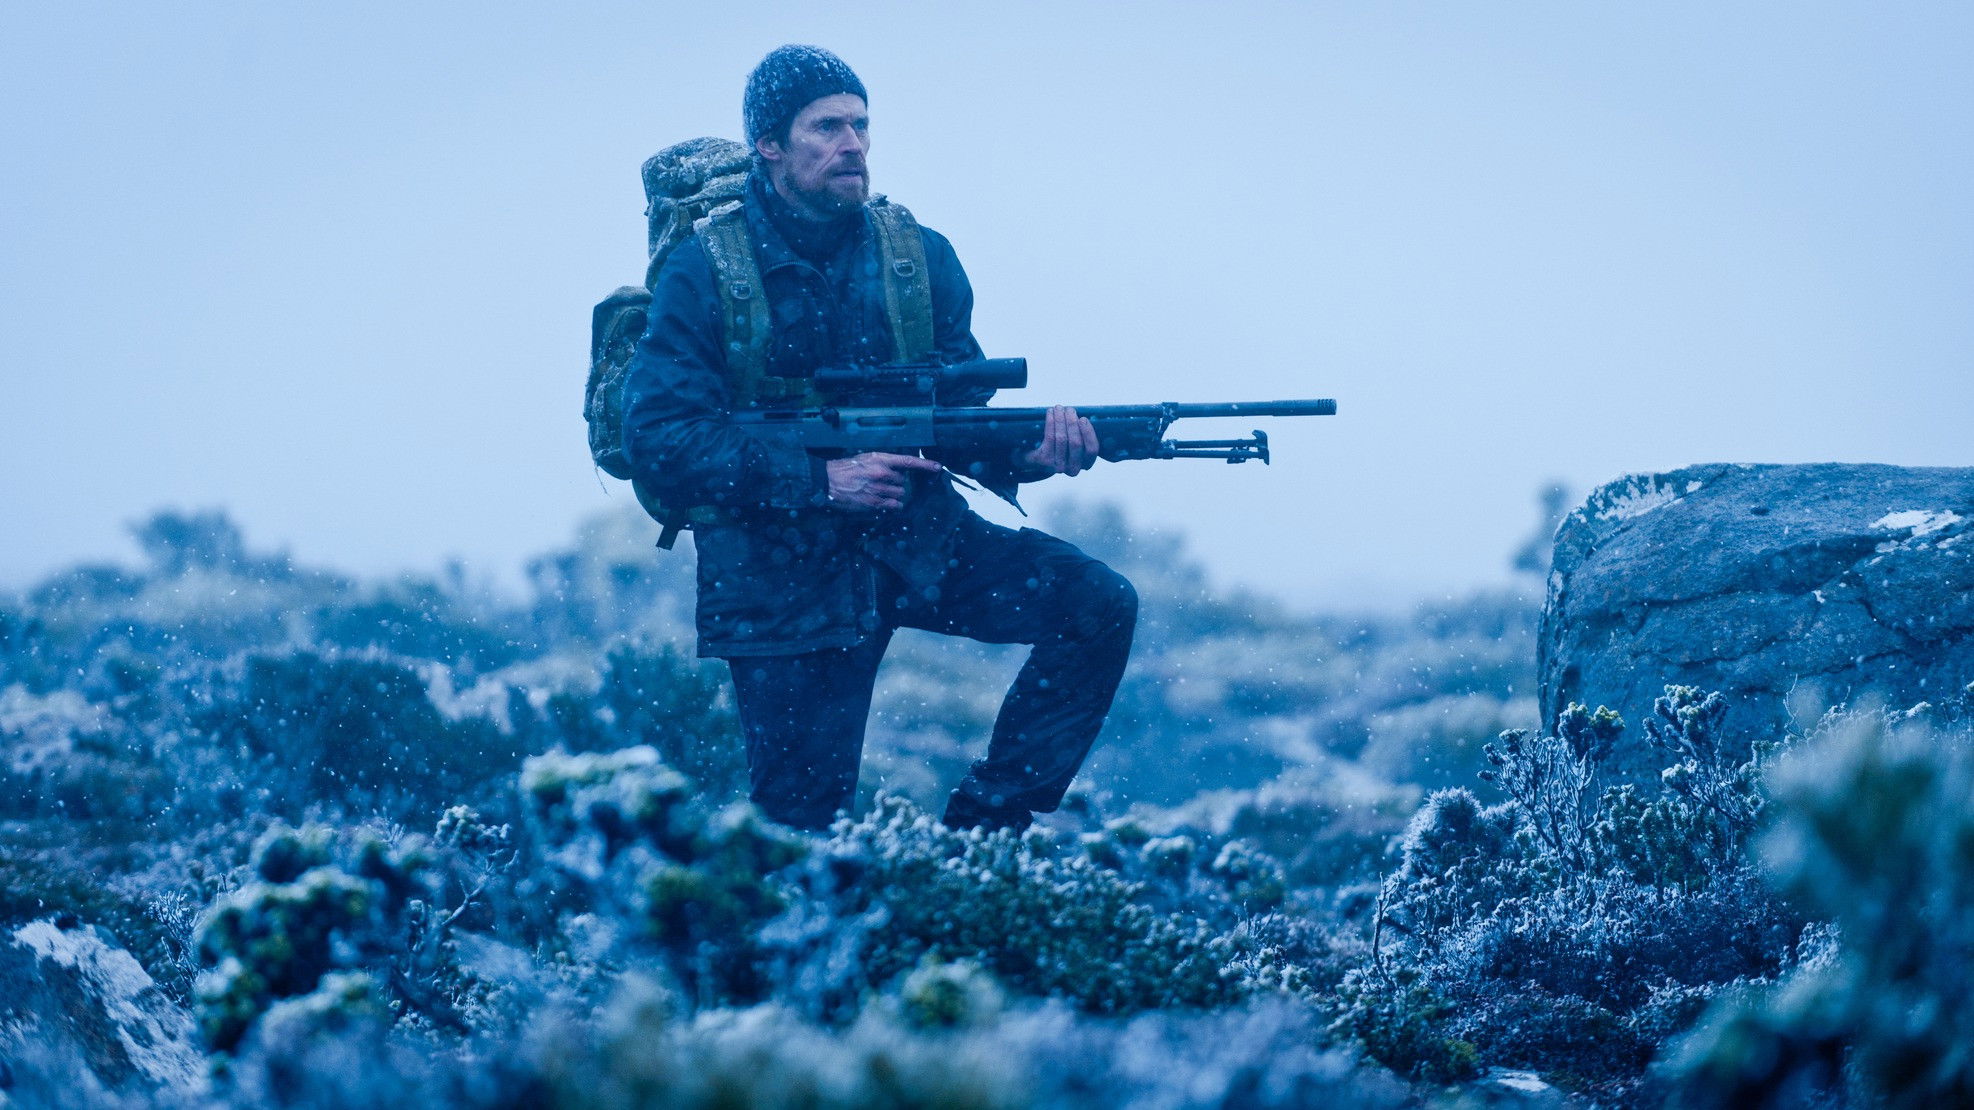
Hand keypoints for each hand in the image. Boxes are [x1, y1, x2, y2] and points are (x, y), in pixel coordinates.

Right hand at [826, 452, 943, 510]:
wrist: (828, 481)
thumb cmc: (845, 469)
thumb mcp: (866, 459)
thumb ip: (884, 463)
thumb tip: (899, 469)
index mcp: (880, 459)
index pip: (908, 461)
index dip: (925, 465)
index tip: (937, 467)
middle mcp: (881, 473)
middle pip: (903, 481)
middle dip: (895, 482)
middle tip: (880, 482)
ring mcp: (878, 489)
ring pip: (900, 494)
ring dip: (893, 494)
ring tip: (877, 491)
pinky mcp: (874, 503)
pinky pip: (894, 505)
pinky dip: (891, 505)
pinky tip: (881, 501)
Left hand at [1020, 405, 1099, 475]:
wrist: (1037, 460)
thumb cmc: (1061, 448)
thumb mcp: (1075, 446)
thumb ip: (1082, 434)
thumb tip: (1081, 418)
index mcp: (1085, 464)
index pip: (1092, 450)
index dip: (1088, 433)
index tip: (1083, 418)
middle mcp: (1073, 469)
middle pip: (1076, 443)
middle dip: (1072, 423)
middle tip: (1070, 409)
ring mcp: (1058, 466)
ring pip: (1062, 438)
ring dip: (1061, 420)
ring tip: (1059, 408)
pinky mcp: (1045, 460)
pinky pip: (1049, 437)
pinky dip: (1051, 422)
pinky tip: (1050, 413)